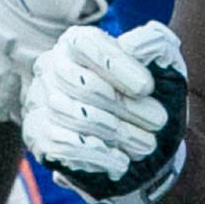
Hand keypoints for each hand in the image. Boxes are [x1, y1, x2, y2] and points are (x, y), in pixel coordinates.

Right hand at [23, 23, 187, 203]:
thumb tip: (132, 47)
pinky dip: (100, 155)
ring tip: (147, 143)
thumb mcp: (165, 60)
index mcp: (76, 42)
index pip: (85, 44)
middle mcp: (51, 67)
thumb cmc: (153, 93)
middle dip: (127, 107)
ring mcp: (39, 102)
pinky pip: (66, 146)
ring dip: (119, 133)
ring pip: (77, 117)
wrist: (147, 138)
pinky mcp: (39, 136)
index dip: (116, 65)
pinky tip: (122, 160)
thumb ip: (155, 42)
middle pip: (84, 85)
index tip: (147, 87)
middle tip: (158, 121)